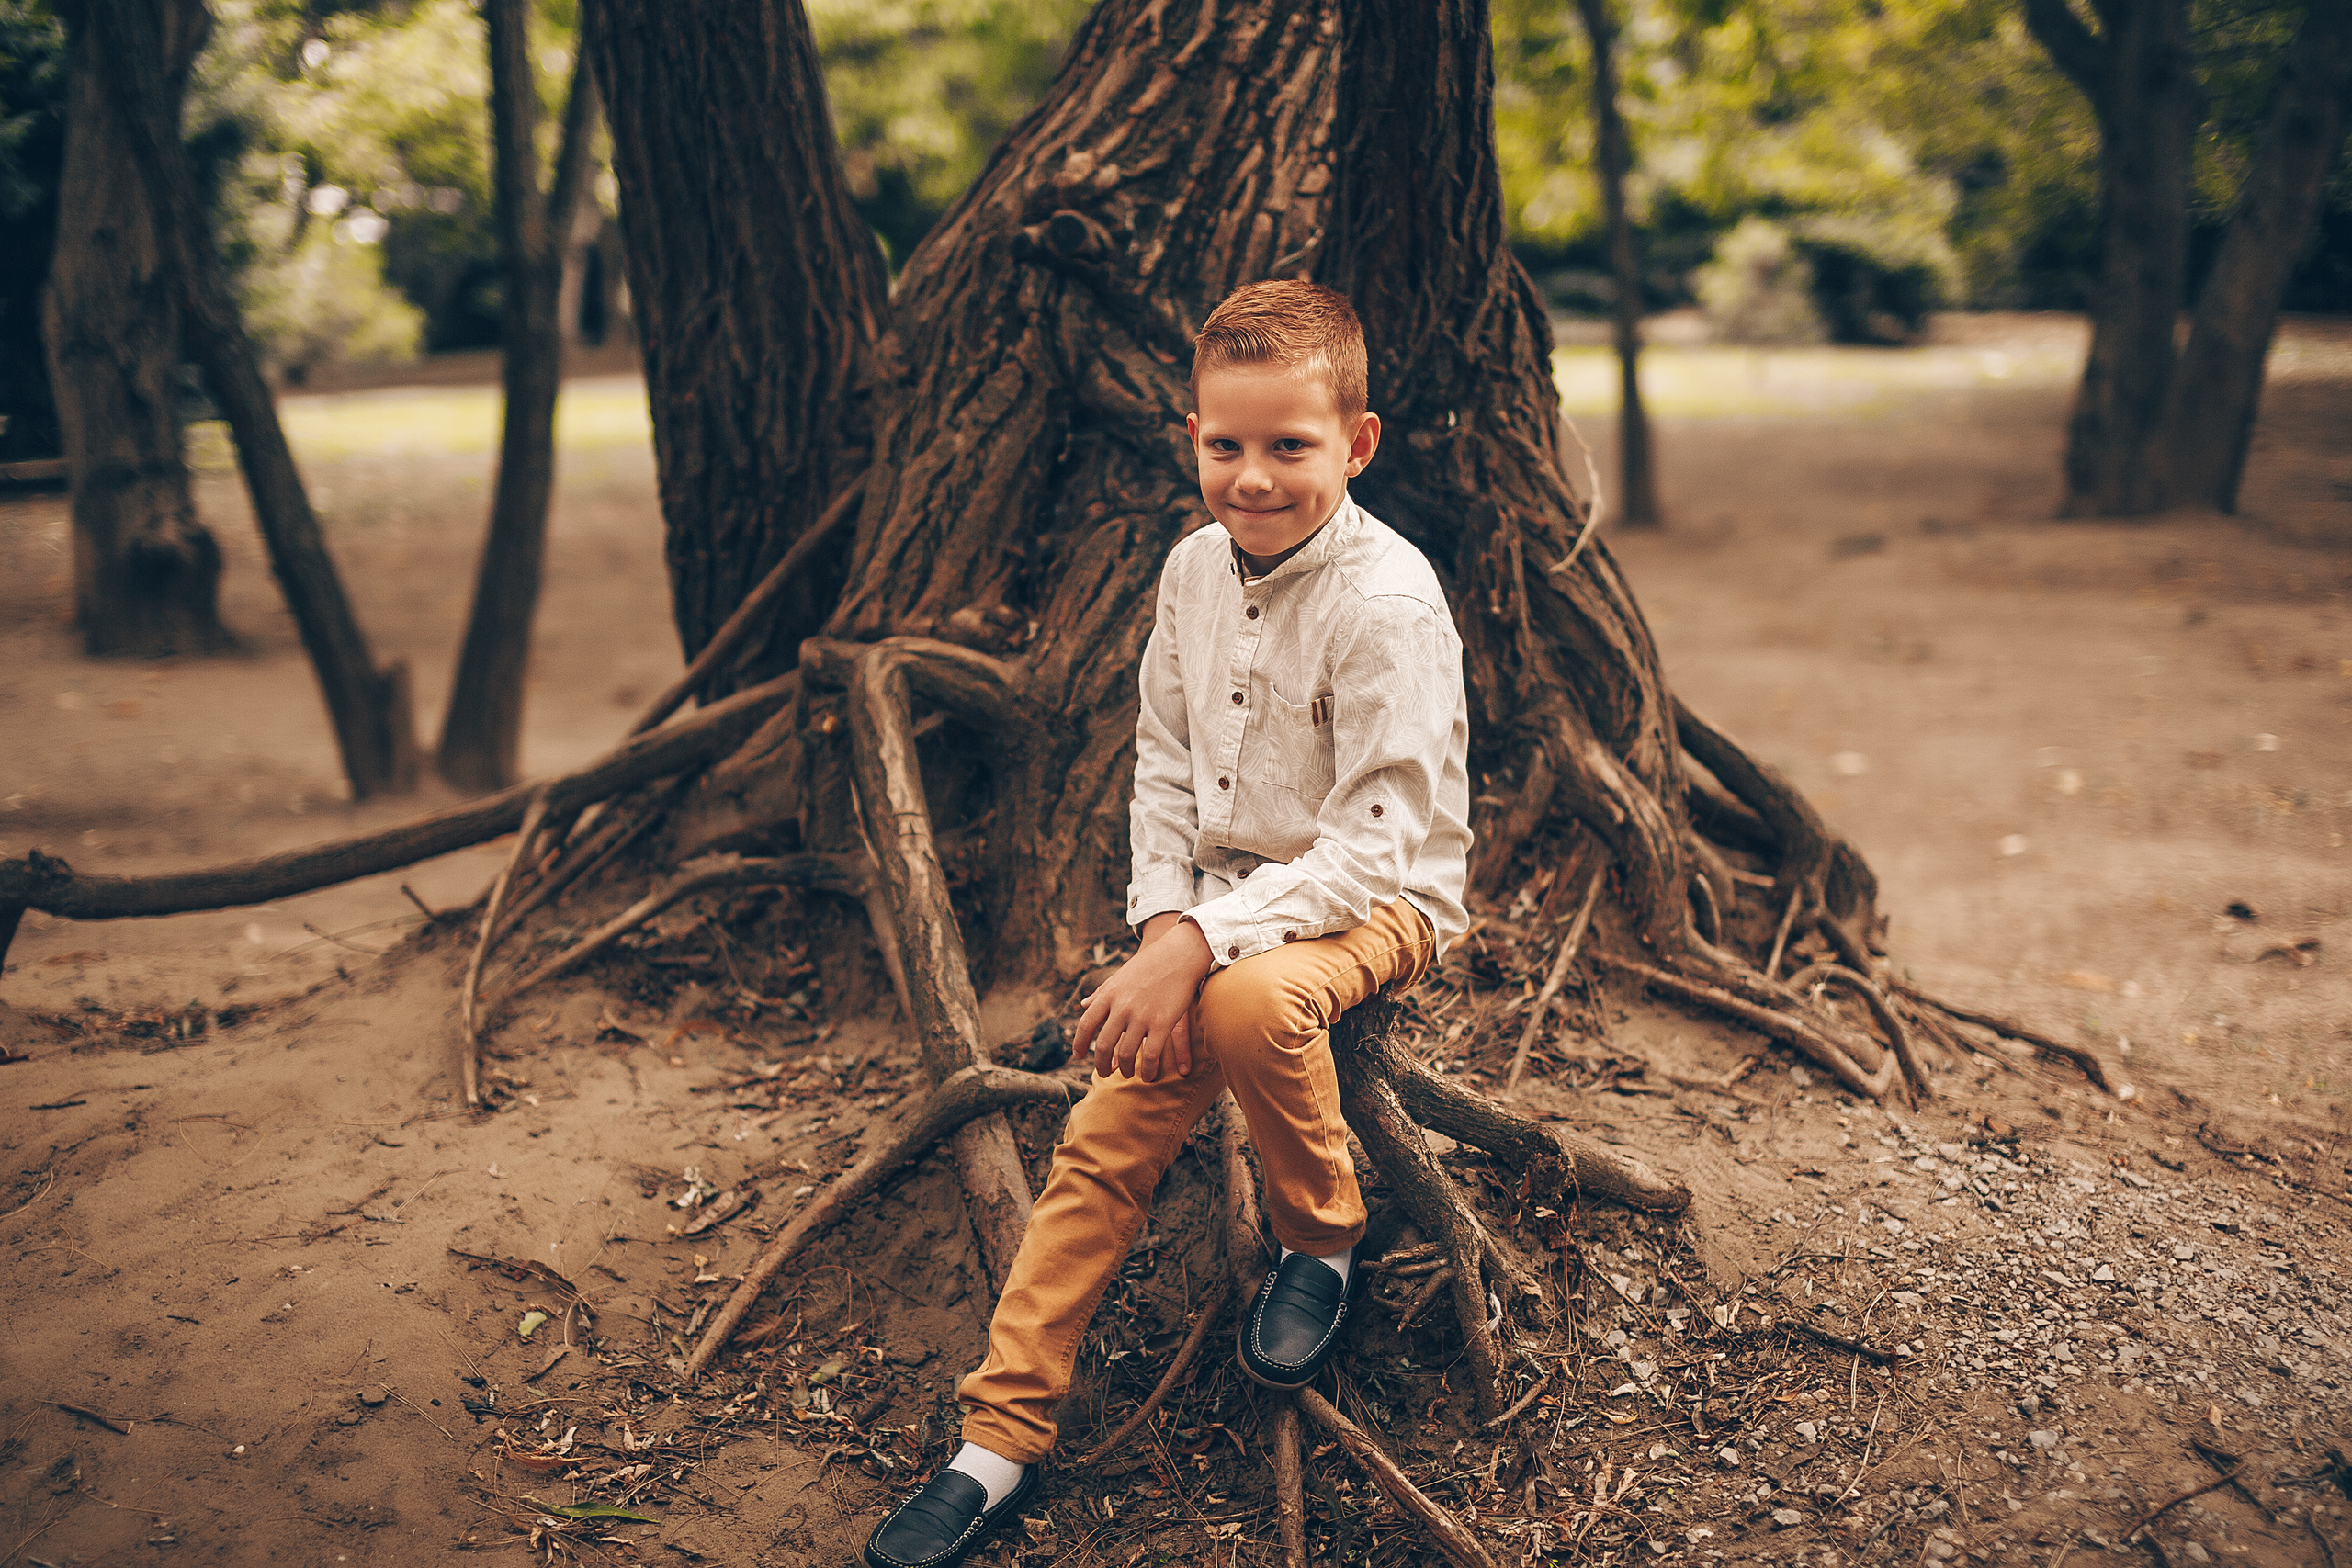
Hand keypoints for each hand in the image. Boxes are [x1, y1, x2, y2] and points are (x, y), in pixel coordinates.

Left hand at [1074, 912, 1212, 1081]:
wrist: (1179, 954)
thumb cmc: (1149, 964)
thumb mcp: (1120, 976)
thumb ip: (1101, 993)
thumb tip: (1083, 1005)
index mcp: (1109, 995)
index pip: (1086, 1024)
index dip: (1080, 1043)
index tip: (1078, 1055)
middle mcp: (1121, 1007)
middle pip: (1104, 1044)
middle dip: (1101, 1064)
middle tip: (1104, 1073)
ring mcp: (1141, 1016)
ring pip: (1126, 1053)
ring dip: (1125, 1069)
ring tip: (1128, 1074)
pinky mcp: (1162, 1023)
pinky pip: (1150, 1054)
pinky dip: (1147, 1069)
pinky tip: (1148, 1075)